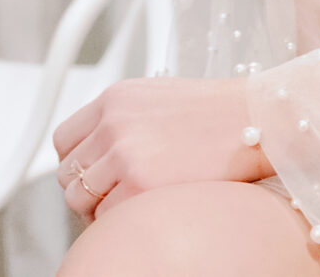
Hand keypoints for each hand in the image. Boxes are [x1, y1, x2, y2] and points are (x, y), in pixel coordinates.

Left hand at [50, 76, 272, 221]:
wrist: (255, 120)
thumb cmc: (216, 114)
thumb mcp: (156, 99)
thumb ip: (121, 120)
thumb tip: (98, 154)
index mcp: (113, 100)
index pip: (63, 141)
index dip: (77, 163)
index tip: (94, 175)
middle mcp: (112, 124)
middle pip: (68, 173)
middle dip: (87, 189)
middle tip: (115, 196)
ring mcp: (123, 154)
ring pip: (79, 198)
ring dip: (101, 207)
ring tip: (133, 203)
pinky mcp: (140, 184)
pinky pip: (106, 216)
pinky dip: (120, 219)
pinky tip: (148, 209)